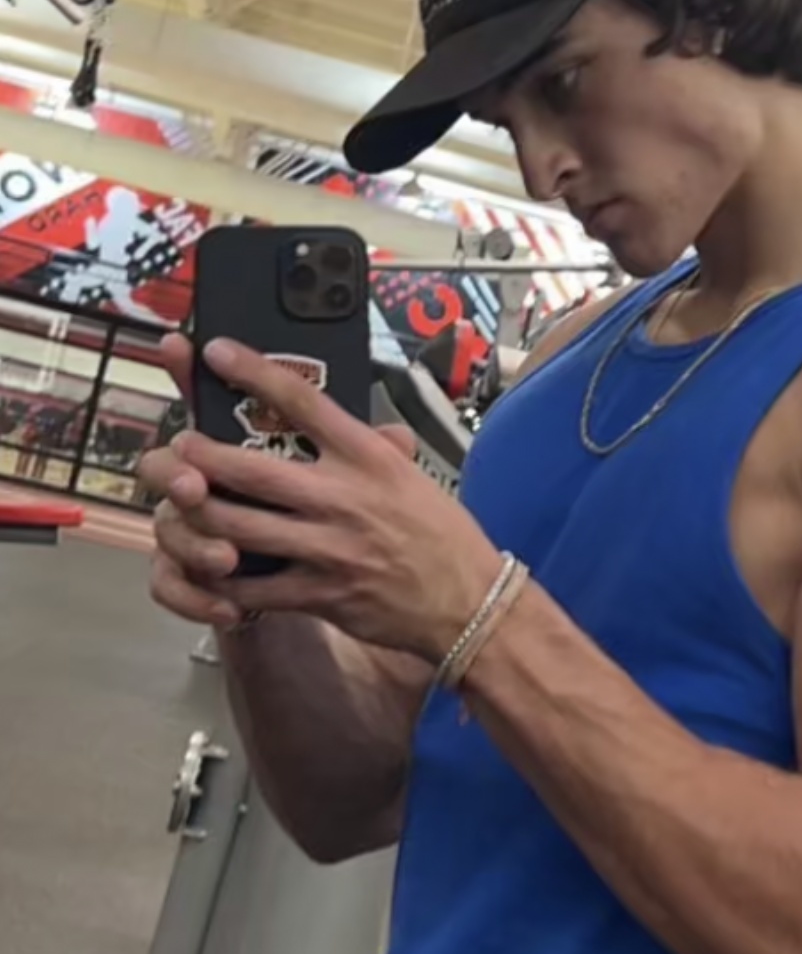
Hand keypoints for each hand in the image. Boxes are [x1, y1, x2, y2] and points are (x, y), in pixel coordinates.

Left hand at [140, 334, 500, 656]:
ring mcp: (327, 548)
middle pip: (249, 467)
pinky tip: (208, 565)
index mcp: (367, 457)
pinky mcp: (320, 593)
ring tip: (181, 497)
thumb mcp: (411, 474)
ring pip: (239, 525)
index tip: (216, 351)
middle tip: (180, 444)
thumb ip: (370, 447)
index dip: (253, 371)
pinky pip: (255, 587)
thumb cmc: (441, 536)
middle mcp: (343, 498)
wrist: (469, 603)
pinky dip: (224, 577)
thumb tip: (340, 420)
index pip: (303, 401)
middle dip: (201, 454)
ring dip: (199, 510)